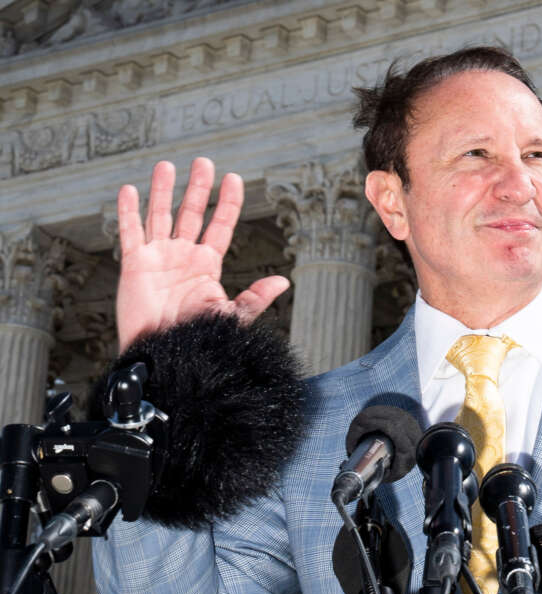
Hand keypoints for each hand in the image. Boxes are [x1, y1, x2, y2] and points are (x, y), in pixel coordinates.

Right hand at [115, 158, 289, 351]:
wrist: (164, 354)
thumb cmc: (197, 339)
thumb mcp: (230, 316)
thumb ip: (255, 297)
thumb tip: (282, 281)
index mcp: (207, 265)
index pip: (220, 225)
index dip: (228, 202)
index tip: (235, 179)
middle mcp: (183, 255)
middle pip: (192, 212)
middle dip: (198, 187)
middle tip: (204, 162)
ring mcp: (158, 257)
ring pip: (161, 214)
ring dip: (163, 190)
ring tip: (166, 165)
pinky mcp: (135, 264)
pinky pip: (131, 231)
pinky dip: (129, 211)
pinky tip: (130, 190)